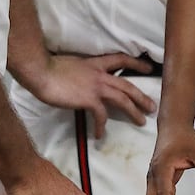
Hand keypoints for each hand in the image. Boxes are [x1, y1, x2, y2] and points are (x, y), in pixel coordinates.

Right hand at [26, 51, 156, 137]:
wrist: (41, 71)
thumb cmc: (49, 67)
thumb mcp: (70, 64)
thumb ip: (80, 71)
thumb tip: (80, 79)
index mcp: (95, 63)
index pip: (121, 59)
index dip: (136, 63)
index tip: (148, 68)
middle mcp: (100, 74)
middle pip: (128, 85)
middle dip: (142, 96)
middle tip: (152, 106)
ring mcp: (96, 87)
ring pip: (123, 99)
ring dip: (134, 111)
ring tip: (141, 122)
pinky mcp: (89, 99)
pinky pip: (101, 115)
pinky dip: (102, 126)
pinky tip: (100, 135)